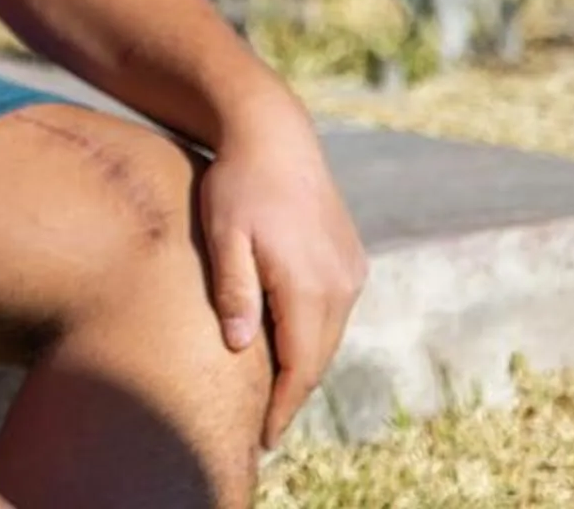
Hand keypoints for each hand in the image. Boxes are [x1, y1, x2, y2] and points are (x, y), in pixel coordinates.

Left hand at [200, 94, 367, 447]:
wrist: (274, 134)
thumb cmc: (237, 183)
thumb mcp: (224, 235)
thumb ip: (235, 290)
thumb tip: (243, 348)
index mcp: (309, 285)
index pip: (300, 366)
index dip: (282, 407)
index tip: (262, 439)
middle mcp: (340, 284)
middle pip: (317, 358)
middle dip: (292, 394)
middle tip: (264, 428)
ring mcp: (350, 271)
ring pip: (327, 335)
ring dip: (303, 363)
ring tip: (273, 393)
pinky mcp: (350, 259)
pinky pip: (331, 311)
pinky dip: (311, 333)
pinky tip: (286, 342)